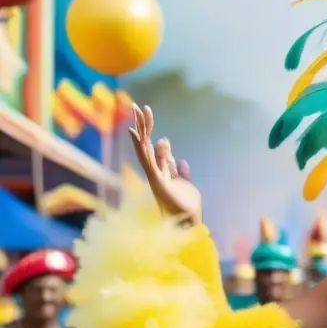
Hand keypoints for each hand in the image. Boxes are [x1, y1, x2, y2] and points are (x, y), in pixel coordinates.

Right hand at [128, 104, 202, 223]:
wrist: (189, 221)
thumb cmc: (186, 206)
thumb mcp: (186, 183)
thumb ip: (181, 172)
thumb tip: (180, 159)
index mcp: (161, 171)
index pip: (152, 146)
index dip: (148, 131)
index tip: (144, 114)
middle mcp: (154, 172)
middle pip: (146, 144)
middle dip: (142, 126)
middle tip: (137, 106)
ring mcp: (154, 177)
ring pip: (145, 150)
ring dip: (143, 132)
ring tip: (139, 114)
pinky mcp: (158, 183)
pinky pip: (151, 163)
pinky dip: (147, 150)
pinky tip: (142, 136)